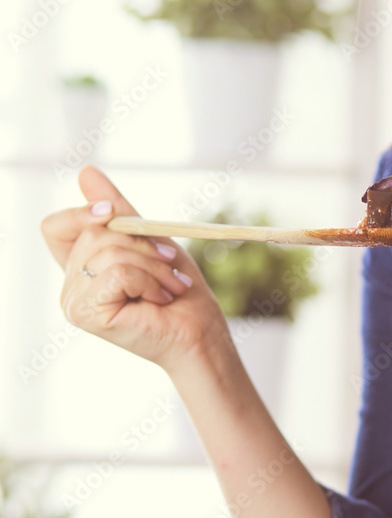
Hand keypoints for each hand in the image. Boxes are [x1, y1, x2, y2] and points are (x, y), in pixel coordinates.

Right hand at [40, 165, 228, 371]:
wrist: (201, 335)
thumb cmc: (180, 294)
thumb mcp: (150, 241)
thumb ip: (119, 212)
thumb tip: (86, 172)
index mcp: (81, 268)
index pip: (55, 226)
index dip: (80, 213)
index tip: (114, 212)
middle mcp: (71, 286)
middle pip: (92, 235)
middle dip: (141, 244)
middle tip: (170, 265)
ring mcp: (74, 303)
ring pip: (107, 252)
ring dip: (152, 266)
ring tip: (172, 286)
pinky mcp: (87, 314)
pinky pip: (116, 272)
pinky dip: (147, 280)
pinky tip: (161, 299)